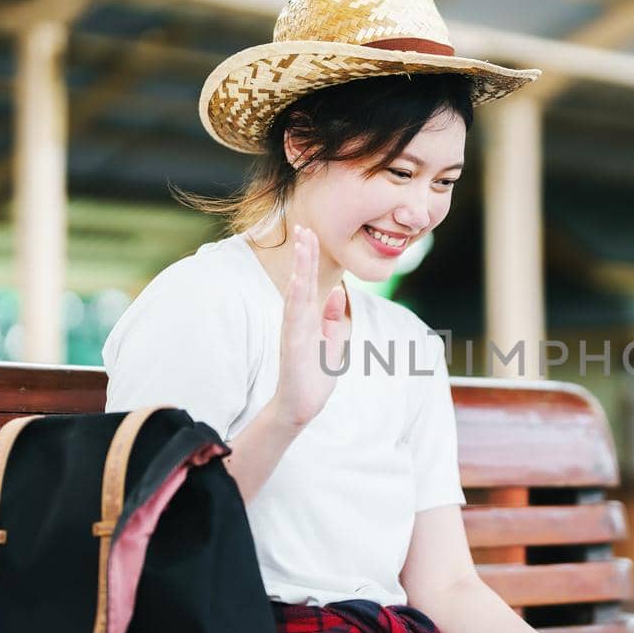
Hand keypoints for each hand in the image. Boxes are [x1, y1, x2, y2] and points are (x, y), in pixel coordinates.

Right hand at [269, 224, 348, 429]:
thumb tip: (340, 292)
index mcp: (307, 317)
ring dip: (299, 268)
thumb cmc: (315, 374)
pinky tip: (297, 280)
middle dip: (303, 254)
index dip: (310, 258)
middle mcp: (297, 319)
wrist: (303, 405)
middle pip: (300, 280)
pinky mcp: (292, 345)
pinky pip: (294, 317)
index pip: (308, 281)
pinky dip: (295, 297)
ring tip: (302, 245)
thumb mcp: (332, 341)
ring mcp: (293, 331)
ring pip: (296, 293)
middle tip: (304, 227)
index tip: (311, 233)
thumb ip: (333, 317)